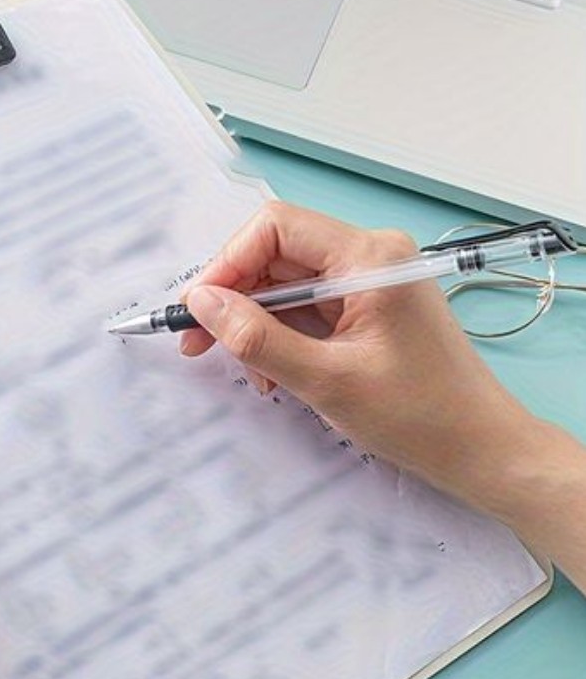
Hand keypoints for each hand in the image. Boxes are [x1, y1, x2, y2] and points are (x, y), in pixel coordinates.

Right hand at [179, 201, 539, 507]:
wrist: (480, 450)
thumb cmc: (420, 417)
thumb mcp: (325, 380)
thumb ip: (257, 337)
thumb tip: (202, 303)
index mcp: (370, 258)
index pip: (276, 228)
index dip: (227, 263)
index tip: (198, 308)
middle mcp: (370, 256)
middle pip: (277, 254)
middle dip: (235, 299)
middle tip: (199, 342)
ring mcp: (370, 280)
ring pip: (287, 283)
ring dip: (256, 324)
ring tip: (252, 373)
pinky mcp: (367, 305)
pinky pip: (307, 305)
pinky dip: (280, 335)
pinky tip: (273, 371)